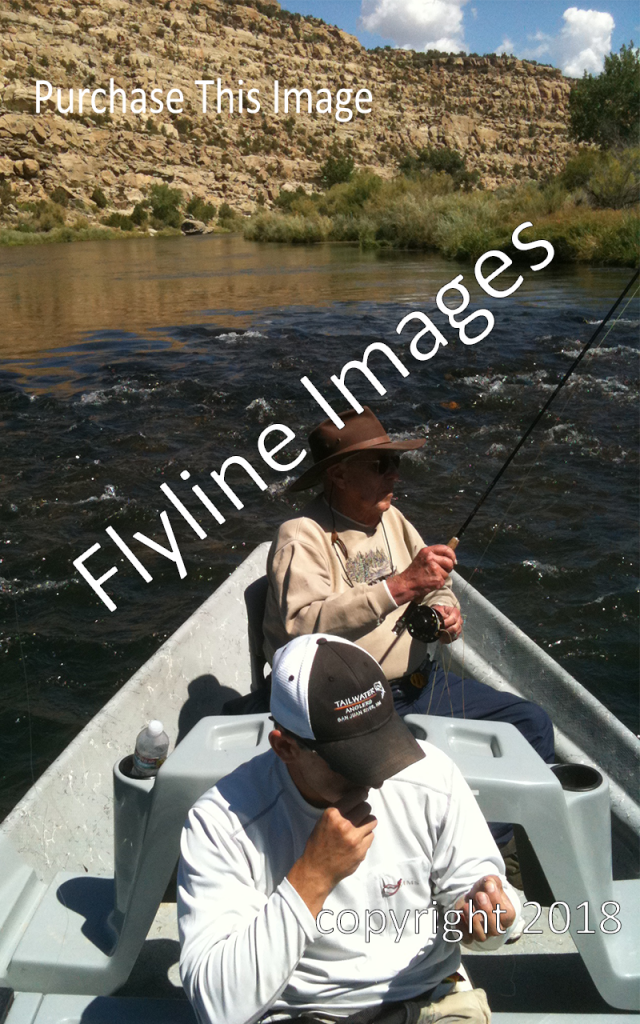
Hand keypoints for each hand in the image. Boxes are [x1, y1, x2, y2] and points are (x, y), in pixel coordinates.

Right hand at [287, 790, 376, 916]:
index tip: (362, 794)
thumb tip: (357, 798)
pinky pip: (371, 836)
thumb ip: (338, 811)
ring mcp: (354, 838)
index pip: (356, 796)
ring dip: (367, 823)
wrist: (317, 870)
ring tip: (360, 827)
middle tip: (359, 815)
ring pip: (372, 821)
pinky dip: (366, 837)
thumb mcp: (322, 822)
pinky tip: (357, 841)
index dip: (361, 794)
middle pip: (366, 807)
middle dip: (363, 810)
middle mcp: (344, 824)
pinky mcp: (361, 850)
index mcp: (332, 815)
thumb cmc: (318, 844)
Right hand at [387, 545, 456, 605]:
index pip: (446, 548)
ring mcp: (434, 569)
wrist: (406, 584)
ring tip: (432, 577)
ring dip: (442, 576)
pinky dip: (439, 583)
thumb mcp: (422, 558)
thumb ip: (434, 555)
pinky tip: (431, 582)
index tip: (452, 559)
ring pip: (447, 572)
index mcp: (427, 551)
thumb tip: (450, 557)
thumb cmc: (414, 572)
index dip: (451, 554)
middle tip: (442, 571)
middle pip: (449, 561)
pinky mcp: (437, 579)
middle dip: (449, 567)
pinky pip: (444, 580)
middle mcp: (430, 558)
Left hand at [432, 605, 462, 643]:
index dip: (446, 623)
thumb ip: (441, 615)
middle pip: (455, 628)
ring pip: (455, 634)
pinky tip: (441, 637)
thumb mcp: (439, 610)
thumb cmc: (440, 611)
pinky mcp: (457, 633)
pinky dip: (447, 639)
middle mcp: (459, 620)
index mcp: (456, 612)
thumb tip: (441, 623)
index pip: (453, 619)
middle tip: (439, 631)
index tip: (439, 625)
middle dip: (446, 630)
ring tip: (440, 634)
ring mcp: (459, 627)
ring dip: (446, 635)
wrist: (442, 613)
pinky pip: (453, 638)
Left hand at [456, 875, 515, 943]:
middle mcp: (496, 928)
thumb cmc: (485, 890)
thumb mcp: (491, 883)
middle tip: (479, 895)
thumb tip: (489, 884)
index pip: (507, 916)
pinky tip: (458, 915)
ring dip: (473, 920)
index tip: (489, 886)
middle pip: (495, 929)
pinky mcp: (469, 936)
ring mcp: (483, 933)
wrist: (472, 896)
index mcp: (506, 916)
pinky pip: (466, 938)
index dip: (498, 902)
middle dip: (487, 911)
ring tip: (467, 905)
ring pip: (481, 936)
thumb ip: (492, 882)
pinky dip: (461, 928)